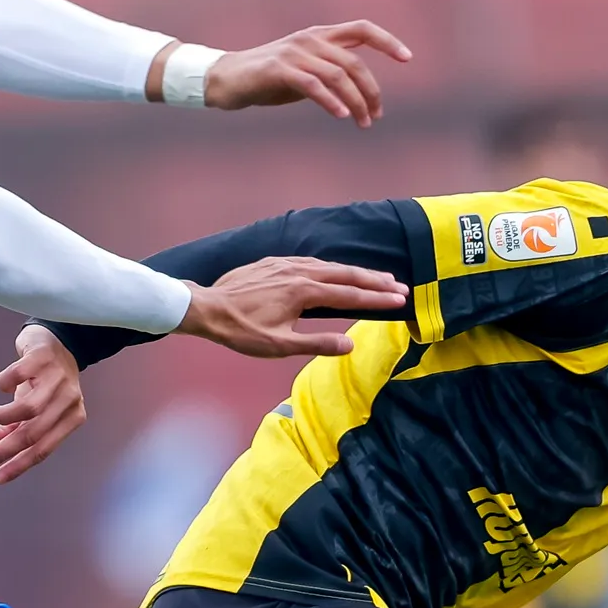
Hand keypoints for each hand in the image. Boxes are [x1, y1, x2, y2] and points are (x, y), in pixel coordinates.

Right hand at [0, 325, 86, 486]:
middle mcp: (69, 399)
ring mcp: (57, 378)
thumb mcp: (32, 410)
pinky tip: (3, 386)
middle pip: (34, 433)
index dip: (19, 465)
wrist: (56, 341)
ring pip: (28, 409)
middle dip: (4, 449)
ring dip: (4, 417)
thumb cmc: (42, 384)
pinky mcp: (41, 357)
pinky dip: (4, 384)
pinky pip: (16, 376)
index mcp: (72, 418)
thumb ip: (12, 430)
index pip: (44, 449)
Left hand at [178, 256, 407, 357]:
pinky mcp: (274, 263)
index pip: (349, 294)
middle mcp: (298, 272)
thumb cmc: (241, 331)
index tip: (400, 299)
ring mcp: (285, 264)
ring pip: (329, 266)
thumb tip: (351, 345)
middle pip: (345, 274)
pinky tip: (335, 271)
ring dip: (354, 272)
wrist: (206, 308)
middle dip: (374, 281)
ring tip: (376, 278)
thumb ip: (317, 343)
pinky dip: (330, 267)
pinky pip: (310, 262)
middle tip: (399, 286)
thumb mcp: (280, 346)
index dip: (377, 298)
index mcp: (303, 292)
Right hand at [203, 21, 413, 126]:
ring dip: (356, 102)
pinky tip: (341, 115)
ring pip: (338, 76)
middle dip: (371, 92)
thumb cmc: (267, 79)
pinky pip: (313, 85)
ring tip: (363, 123)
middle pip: (355, 63)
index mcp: (320, 35)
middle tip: (376, 116)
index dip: (387, 41)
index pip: (362, 29)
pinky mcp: (278, 69)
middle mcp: (310, 39)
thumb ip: (330, 73)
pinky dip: (330, 101)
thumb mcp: (305, 71)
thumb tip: (359, 92)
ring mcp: (294, 52)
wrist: (226, 79)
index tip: (407, 58)